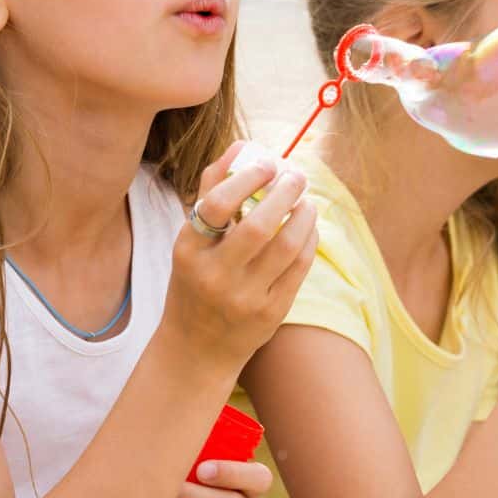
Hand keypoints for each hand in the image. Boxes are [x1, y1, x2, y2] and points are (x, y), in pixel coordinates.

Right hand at [163, 141, 321, 373]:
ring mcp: (244, 297)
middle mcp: (214, 275)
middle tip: (297, 176)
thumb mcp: (191, 243)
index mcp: (188, 251)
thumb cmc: (194, 283)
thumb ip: (212, 193)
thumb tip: (240, 146)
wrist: (196, 350)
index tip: (268, 163)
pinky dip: (309, 240)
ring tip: (307, 200)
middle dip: (285, 193)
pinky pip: (299, 268)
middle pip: (259, 226)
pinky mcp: (270, 313)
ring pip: (286, 247)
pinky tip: (309, 226)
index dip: (248, 177)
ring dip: (304, 216)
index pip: (217, 205)